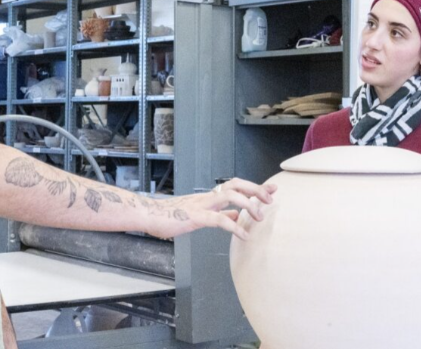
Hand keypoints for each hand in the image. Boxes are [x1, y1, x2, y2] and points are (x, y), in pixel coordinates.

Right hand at [142, 178, 276, 239]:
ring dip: (248, 205)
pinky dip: (234, 226)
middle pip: (236, 185)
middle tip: (271, 198)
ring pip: (230, 196)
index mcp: (209, 197)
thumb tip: (237, 216)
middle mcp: (208, 197)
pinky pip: (218, 219)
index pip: (236, 187)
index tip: (272, 188)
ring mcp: (202, 205)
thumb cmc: (170, 217)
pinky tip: (244, 235)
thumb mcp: (200, 215)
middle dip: (256, 190)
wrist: (148, 215)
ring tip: (260, 217)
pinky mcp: (195, 217)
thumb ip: (220, 215)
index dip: (255, 187)